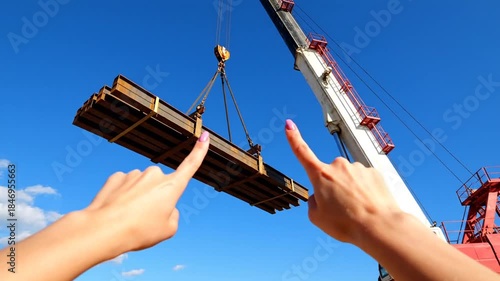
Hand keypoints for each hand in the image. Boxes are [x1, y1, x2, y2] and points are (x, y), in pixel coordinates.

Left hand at [85, 131, 209, 252]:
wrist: (104, 230)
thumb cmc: (139, 232)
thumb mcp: (167, 230)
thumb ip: (172, 215)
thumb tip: (165, 207)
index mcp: (171, 187)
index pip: (190, 165)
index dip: (199, 151)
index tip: (204, 136)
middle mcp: (155, 175)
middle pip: (160, 186)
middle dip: (155, 199)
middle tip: (144, 220)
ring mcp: (134, 174)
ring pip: (141, 187)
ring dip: (137, 199)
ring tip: (128, 218)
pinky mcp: (117, 177)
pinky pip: (124, 186)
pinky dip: (122, 197)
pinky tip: (116, 209)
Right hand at [284, 120, 400, 244]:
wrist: (379, 226)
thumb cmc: (346, 224)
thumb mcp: (317, 218)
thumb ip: (313, 202)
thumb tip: (320, 194)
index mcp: (320, 175)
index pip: (302, 152)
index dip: (294, 138)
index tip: (289, 124)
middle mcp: (338, 166)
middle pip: (330, 175)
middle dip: (332, 188)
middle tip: (341, 209)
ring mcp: (357, 167)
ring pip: (348, 178)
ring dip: (350, 191)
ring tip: (356, 211)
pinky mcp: (374, 172)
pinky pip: (364, 181)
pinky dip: (364, 192)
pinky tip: (369, 206)